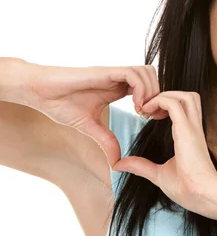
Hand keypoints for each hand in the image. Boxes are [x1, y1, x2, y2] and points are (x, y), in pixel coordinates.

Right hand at [25, 63, 159, 165]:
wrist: (39, 91)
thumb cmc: (60, 103)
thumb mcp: (89, 127)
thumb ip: (105, 140)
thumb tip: (116, 163)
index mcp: (118, 88)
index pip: (148, 87)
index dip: (156, 101)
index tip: (152, 119)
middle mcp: (119, 78)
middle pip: (153, 77)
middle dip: (158, 96)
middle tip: (150, 115)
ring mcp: (113, 74)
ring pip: (147, 72)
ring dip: (150, 92)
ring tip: (142, 111)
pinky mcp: (105, 72)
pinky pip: (133, 73)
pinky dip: (140, 89)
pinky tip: (135, 105)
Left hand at [112, 91, 216, 220]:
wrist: (202, 195)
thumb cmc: (187, 188)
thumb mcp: (159, 174)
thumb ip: (141, 166)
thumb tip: (120, 164)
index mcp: (190, 136)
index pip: (185, 107)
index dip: (166, 105)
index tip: (148, 116)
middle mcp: (193, 128)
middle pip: (188, 96)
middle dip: (167, 95)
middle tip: (148, 109)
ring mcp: (192, 127)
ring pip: (184, 95)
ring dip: (165, 96)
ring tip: (148, 109)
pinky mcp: (186, 130)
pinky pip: (173, 103)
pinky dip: (159, 101)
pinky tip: (147, 113)